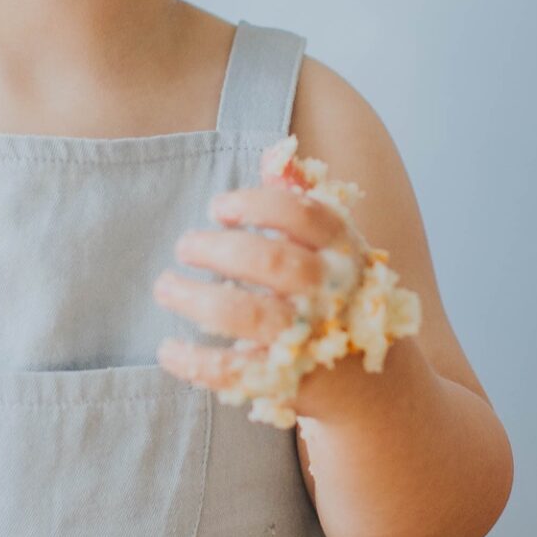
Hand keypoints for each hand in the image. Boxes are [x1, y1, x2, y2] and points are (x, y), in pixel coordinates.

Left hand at [152, 178, 361, 396]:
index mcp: (346, 251)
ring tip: (166, 286)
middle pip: (273, 263)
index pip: (306, 216)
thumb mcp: (331, 249)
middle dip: (219, 250)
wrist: (370, 383)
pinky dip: (197, 362)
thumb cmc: (337, 298)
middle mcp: (334, 294)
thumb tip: (274, 152)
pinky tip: (167, 349)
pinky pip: (237, 372)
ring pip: (251, 317)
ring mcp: (314, 341)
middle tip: (184, 245)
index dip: (257, 204)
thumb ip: (301, 201)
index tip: (218, 207)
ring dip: (199, 300)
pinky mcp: (292, 383)